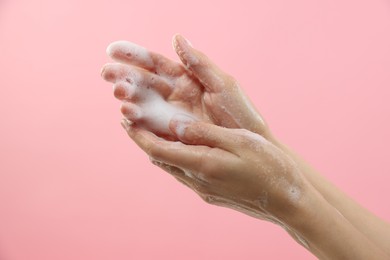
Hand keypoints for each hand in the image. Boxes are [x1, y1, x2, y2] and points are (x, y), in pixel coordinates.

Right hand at [101, 35, 268, 139]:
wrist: (251, 149)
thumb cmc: (242, 115)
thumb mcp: (223, 85)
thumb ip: (199, 63)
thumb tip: (177, 37)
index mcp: (187, 80)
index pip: (156, 64)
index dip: (135, 56)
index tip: (112, 49)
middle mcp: (175, 97)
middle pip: (144, 84)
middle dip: (124, 77)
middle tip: (106, 74)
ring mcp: (171, 117)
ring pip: (143, 105)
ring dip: (128, 100)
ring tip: (120, 96)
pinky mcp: (170, 138)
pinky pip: (149, 128)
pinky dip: (137, 123)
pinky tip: (126, 117)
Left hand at [121, 116, 308, 224]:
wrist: (287, 201)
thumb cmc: (268, 166)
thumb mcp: (238, 141)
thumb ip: (203, 133)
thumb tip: (173, 124)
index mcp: (201, 164)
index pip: (158, 150)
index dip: (138, 136)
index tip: (125, 120)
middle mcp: (197, 181)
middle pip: (160, 160)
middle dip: (143, 140)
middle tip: (131, 121)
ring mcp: (203, 190)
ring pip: (171, 168)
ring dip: (157, 149)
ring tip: (149, 132)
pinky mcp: (211, 194)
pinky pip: (184, 174)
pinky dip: (174, 159)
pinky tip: (178, 150)